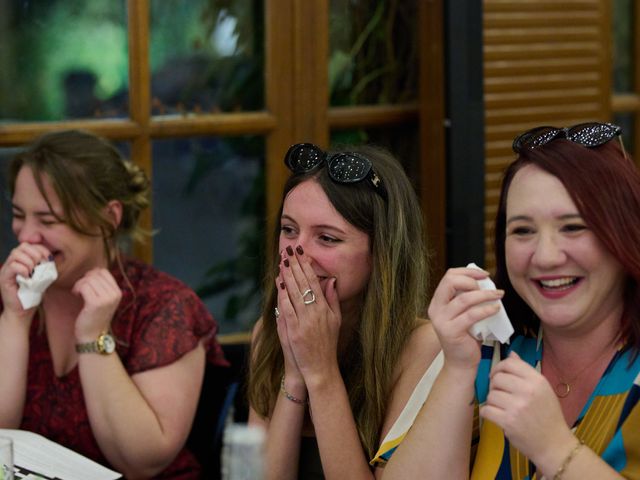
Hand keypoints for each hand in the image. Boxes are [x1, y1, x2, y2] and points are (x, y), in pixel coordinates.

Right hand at [0, 242, 50, 318]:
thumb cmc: (32, 296)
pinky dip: (23, 269)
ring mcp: (7, 270)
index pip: (29, 246)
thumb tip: (49, 259)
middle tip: (40, 265)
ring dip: (29, 261)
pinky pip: (12, 266)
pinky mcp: (4, 278)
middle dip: (35, 253)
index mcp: (22, 261)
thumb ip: (44, 268)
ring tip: (33, 272)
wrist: (22, 312)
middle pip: (22, 246)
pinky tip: (28, 277)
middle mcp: (13, 263)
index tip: (48, 259)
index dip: (40, 249)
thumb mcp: (42, 278)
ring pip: (16, 253)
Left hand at [72, 268, 121, 340]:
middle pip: (95, 274)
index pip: (103, 271)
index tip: (87, 284)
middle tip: (80, 290)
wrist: (93, 336)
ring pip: (89, 279)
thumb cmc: (94, 317)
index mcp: (118, 292)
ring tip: (78, 293)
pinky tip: (76, 295)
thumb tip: (93, 270)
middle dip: (84, 279)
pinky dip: (77, 289)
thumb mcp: (104, 299)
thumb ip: (102, 286)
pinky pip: (84, 286)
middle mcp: (115, 294)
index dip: (92, 275)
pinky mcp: (96, 303)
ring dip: (79, 284)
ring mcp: (107, 299)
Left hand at [277, 247, 340, 385]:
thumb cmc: (328, 344)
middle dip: (296, 265)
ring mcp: (305, 321)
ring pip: (294, 293)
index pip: (314, 281)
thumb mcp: (336, 320)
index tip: (301, 253)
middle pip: (303, 284)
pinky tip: (279, 283)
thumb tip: (331, 281)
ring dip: (287, 276)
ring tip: (282, 261)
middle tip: (289, 250)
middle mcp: (316, 312)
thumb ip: (333, 299)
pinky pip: (287, 308)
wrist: (321, 368)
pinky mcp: (295, 331)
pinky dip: (283, 295)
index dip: (307, 266)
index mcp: (325, 308)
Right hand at [427, 267, 503, 370]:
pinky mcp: (451, 331)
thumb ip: (468, 298)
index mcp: (438, 301)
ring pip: (464, 298)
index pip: (449, 276)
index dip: (468, 271)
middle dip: (472, 279)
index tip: (484, 274)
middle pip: (451, 282)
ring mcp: (441, 320)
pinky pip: (471, 315)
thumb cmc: (466, 337)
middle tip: (489, 285)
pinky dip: (486, 309)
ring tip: (498, 295)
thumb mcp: (464, 313)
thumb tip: (486, 282)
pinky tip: (496, 309)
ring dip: (485, 294)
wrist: (461, 362)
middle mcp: (436, 309)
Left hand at [480, 352, 572, 464]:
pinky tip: (496, 416)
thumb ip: (525, 371)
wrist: (554, 445)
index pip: (509, 363)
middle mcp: (527, 391)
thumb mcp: (543, 389)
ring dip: (492, 401)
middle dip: (495, 386)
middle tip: (501, 395)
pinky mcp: (507, 421)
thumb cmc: (548, 416)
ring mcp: (517, 407)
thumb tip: (511, 353)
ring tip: (503, 408)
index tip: (497, 375)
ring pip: (490, 394)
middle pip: (497, 378)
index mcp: (537, 381)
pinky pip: (486, 409)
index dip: (499, 368)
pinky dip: (487, 413)